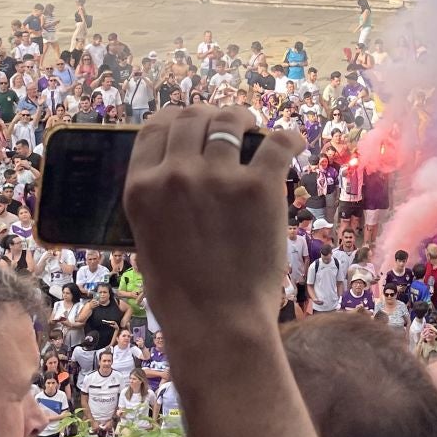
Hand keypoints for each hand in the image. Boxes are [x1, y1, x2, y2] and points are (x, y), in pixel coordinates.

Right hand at [125, 106, 299, 346]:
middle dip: (209, 115)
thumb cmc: (181, 293)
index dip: (173, 118)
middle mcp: (176, 174)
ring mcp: (218, 177)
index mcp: (142, 188)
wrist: (216, 322)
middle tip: (226, 123)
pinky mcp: (259, 187)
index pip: (153, 127)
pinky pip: (278, 143)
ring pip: (230, 120)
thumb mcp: (147, 239)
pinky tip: (294, 143)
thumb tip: (175, 172)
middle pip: (191, 117)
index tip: (188, 121)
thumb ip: (157, 201)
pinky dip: (288, 138)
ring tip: (254, 127)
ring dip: (243, 119)